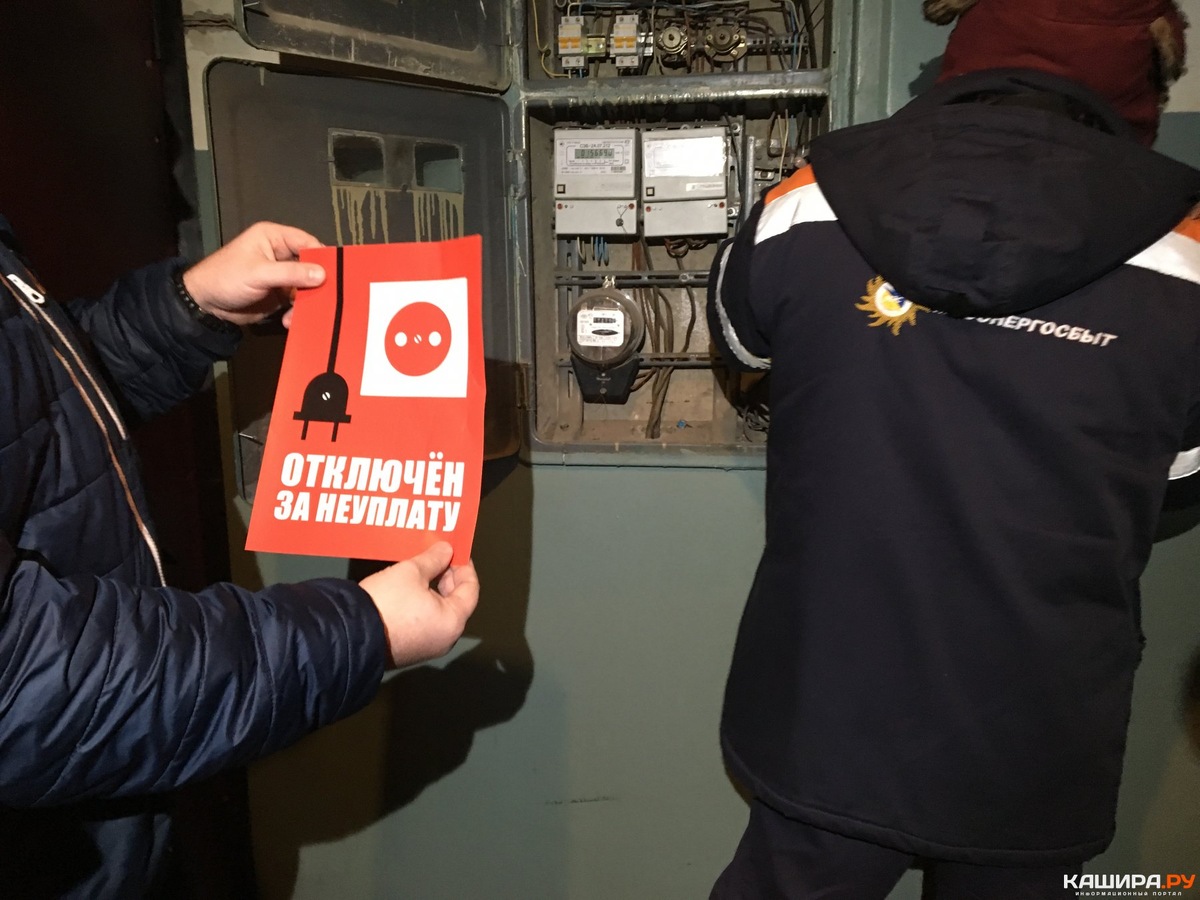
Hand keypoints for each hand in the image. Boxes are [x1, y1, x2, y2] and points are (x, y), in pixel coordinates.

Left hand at [181, 222, 325, 326]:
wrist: (205, 305)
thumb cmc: (227, 278)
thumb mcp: (259, 273)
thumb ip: (291, 273)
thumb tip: (323, 275)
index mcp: (274, 238)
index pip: (308, 242)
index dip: (323, 257)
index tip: (337, 274)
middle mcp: (281, 254)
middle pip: (311, 267)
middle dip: (318, 284)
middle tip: (327, 299)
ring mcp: (282, 276)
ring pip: (307, 287)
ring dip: (307, 303)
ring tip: (301, 315)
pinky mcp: (280, 295)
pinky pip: (298, 302)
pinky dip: (297, 312)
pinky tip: (289, 321)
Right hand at [359, 542, 479, 668]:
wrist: (351, 635)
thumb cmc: (385, 605)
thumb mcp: (411, 572)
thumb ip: (433, 559)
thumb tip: (445, 551)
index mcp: (453, 621)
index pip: (471, 589)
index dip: (464, 566)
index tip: (456, 552)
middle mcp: (444, 639)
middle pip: (457, 602)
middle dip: (448, 577)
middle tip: (438, 558)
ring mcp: (426, 647)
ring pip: (439, 612)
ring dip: (433, 590)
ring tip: (422, 570)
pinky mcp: (408, 650)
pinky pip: (423, 623)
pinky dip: (422, 605)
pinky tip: (408, 590)